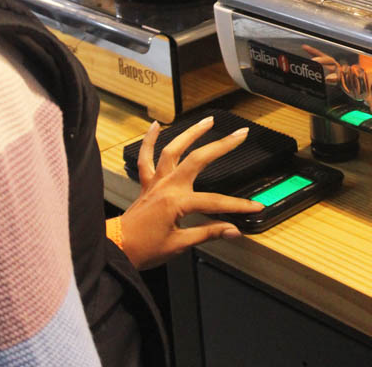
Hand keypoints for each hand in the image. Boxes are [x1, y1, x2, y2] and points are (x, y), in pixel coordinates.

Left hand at [117, 115, 262, 268]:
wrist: (117, 248)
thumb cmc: (145, 249)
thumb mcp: (180, 245)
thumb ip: (208, 233)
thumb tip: (233, 230)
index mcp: (177, 202)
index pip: (215, 202)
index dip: (237, 205)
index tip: (254, 205)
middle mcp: (167, 185)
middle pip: (198, 159)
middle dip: (221, 145)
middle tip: (240, 135)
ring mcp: (156, 181)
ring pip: (173, 149)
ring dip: (191, 133)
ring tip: (208, 121)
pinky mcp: (146, 182)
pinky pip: (146, 157)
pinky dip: (149, 140)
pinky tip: (155, 125)